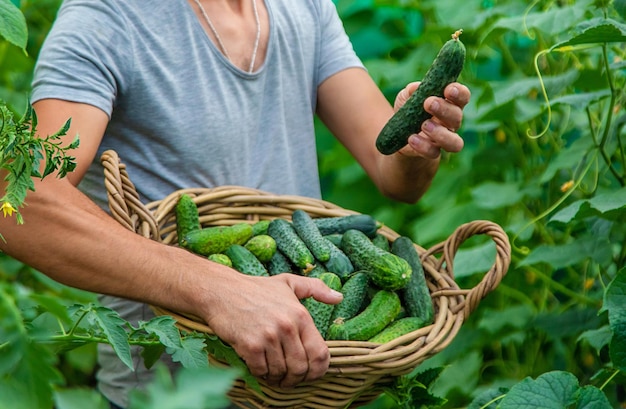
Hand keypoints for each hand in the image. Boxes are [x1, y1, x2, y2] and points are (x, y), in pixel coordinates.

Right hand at [203, 272, 342, 388]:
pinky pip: (262, 371)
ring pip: (281, 372)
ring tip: (273, 372)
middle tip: (289, 378)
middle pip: (301, 368)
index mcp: (300, 314)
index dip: (318, 370)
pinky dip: (261, 374)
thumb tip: (339, 297)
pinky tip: (259, 366)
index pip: (320, 353)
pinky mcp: (250, 345)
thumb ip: (316, 289)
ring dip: (277, 377)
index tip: (310, 373)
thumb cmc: (256, 288)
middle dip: (296, 379)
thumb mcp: (289, 282)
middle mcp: (287, 326)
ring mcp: (268, 336)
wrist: (222, 290)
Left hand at [394, 81, 470, 158]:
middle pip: (458, 117)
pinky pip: (433, 153)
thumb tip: (416, 88)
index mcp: (450, 104)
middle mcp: (451, 122)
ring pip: (454, 142)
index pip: (463, 97)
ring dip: (440, 133)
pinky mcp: (432, 152)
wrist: (398, 135)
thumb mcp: (406, 97)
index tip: (448, 89)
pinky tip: (411, 138)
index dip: (459, 93)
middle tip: (429, 103)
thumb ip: (411, 91)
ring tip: (424, 125)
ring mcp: (444, 139)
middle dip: (445, 109)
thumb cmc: (409, 110)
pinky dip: (423, 146)